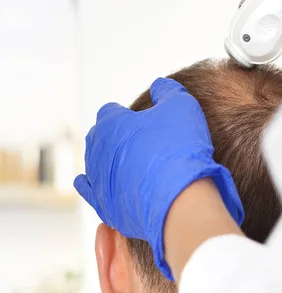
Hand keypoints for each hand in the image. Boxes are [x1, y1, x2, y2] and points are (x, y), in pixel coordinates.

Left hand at [74, 78, 243, 279]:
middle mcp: (97, 151)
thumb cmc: (180, 149)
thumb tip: (159, 86)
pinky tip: (98, 183)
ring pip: (94, 164)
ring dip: (107, 161)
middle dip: (113, 137)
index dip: (125, 114)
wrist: (179, 199)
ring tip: (128, 164)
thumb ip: (168, 91)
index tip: (139, 121)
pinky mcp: (103, 206)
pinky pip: (89, 191)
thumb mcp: (181, 105)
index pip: (110, 111)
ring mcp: (97, 180)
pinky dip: (93, 185)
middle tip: (136, 142)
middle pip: (99, 137)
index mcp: (110, 124)